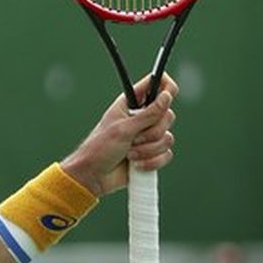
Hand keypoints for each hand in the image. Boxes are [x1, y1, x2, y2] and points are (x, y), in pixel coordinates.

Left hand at [60, 74, 178, 196]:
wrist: (94, 176)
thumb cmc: (100, 148)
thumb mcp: (123, 129)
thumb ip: (148, 114)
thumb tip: (166, 96)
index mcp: (131, 105)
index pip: (154, 86)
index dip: (165, 86)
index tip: (168, 94)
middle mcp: (142, 118)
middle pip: (168, 115)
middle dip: (152, 132)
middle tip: (134, 138)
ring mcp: (148, 136)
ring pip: (168, 138)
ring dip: (148, 150)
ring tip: (129, 153)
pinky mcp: (152, 153)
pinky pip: (166, 155)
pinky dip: (151, 162)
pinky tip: (135, 164)